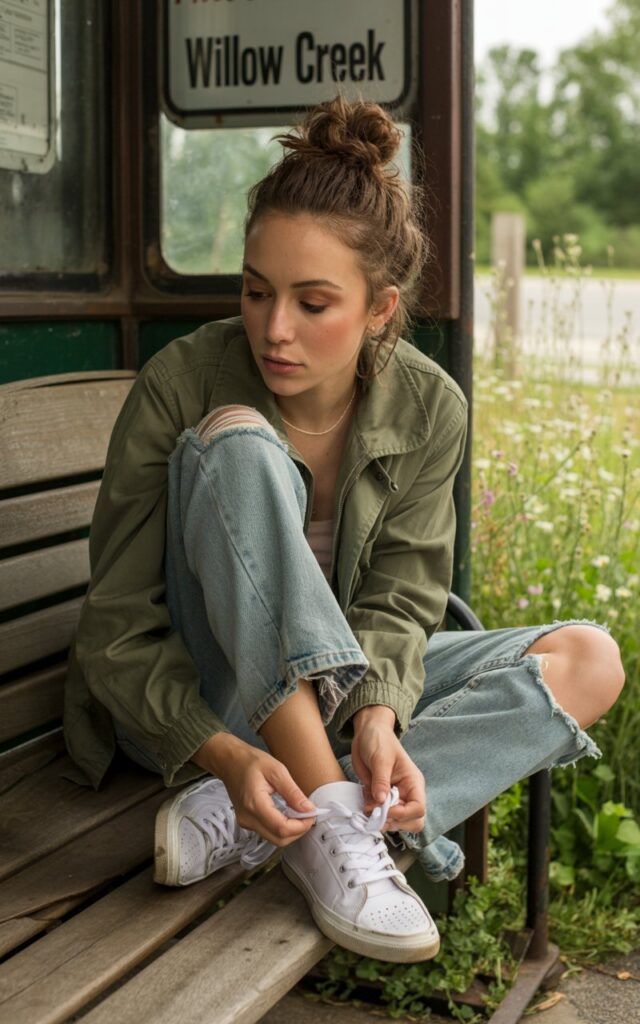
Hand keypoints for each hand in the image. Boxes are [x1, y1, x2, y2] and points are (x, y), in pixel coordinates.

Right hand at [192, 733, 316, 846]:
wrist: (230, 762)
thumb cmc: (251, 762)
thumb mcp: (277, 770)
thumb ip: (293, 792)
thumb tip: (309, 809)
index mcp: (254, 804)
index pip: (282, 828)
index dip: (301, 826)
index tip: (312, 813)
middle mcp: (248, 818)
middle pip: (279, 839)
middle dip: (298, 831)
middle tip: (308, 814)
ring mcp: (246, 823)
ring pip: (274, 839)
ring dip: (291, 831)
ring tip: (299, 813)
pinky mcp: (247, 822)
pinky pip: (268, 832)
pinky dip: (282, 828)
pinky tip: (288, 813)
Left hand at [351, 706, 425, 833]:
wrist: (366, 734)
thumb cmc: (379, 740)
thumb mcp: (380, 758)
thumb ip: (381, 780)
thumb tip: (380, 802)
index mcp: (413, 782)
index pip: (418, 808)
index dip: (403, 814)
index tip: (384, 810)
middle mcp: (406, 793)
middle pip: (412, 822)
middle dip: (394, 823)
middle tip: (376, 816)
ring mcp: (394, 798)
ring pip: (396, 822)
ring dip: (381, 821)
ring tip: (366, 808)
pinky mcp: (380, 798)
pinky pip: (379, 815)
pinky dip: (371, 815)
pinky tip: (364, 801)